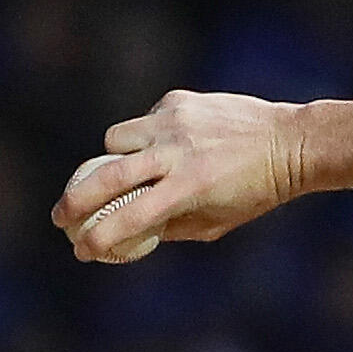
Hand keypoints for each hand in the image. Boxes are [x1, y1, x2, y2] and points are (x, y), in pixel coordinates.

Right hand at [51, 90, 309, 261]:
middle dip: (75, 201)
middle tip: (60, 218)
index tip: (81, 250)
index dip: (99, 238)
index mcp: (191, 188)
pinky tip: (173, 144)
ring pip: (115, 140)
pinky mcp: (177, 101)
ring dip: (113, 159)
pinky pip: (143, 122)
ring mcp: (175, 122)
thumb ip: (172, 226)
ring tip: (133, 171)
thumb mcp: (219, 220)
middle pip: (107, 176)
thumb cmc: (257, 190)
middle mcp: (178, 152)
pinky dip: (147, 137)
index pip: (130, 217)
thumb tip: (128, 231)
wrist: (292, 141)